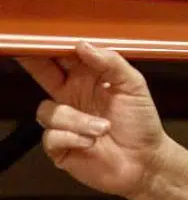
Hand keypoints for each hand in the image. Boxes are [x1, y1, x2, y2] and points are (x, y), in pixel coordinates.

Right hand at [18, 42, 168, 198]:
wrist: (145, 161)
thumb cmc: (141, 123)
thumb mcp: (133, 86)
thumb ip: (111, 62)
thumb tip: (83, 45)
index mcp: (89, 79)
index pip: (65, 57)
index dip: (53, 47)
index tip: (45, 38)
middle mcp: (72, 96)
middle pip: (43, 74)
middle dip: (35, 64)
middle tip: (30, 57)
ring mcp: (64, 121)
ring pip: (48, 110)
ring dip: (77, 120)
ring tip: (103, 128)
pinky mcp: (59, 145)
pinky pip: (51, 135)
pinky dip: (73, 138)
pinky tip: (91, 142)